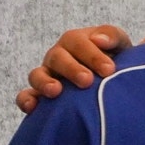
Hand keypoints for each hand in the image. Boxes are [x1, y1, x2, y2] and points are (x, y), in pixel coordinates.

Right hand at [15, 26, 129, 114]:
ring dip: (44, 82)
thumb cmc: (114, 61)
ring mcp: (46, 75)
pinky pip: (26, 96)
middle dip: (72, 69)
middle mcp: (58, 56)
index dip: (92, 55)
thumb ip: (112, 36)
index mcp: (75, 41)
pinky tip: (32, 107)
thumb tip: (99, 39)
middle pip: (57, 58)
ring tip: (56, 91)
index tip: (109, 70)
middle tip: (87, 81)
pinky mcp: (39, 95)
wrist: (110, 82)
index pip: (78, 42)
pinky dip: (26, 100)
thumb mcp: (118, 45)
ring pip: (37, 75)